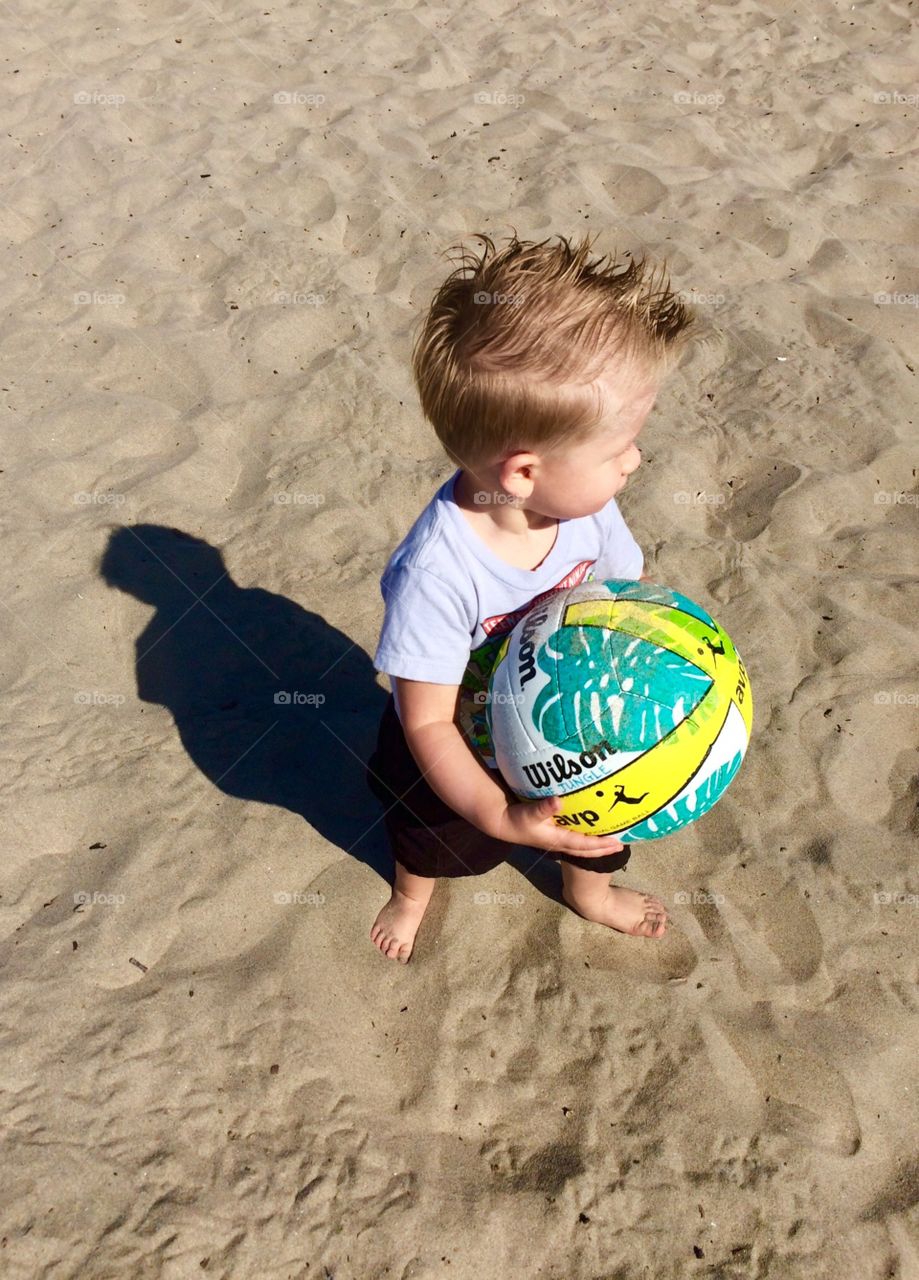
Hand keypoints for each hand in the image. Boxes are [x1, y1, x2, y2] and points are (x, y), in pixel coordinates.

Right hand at [495, 794, 625, 856]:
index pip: (584, 845)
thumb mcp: (530, 813)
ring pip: (581, 849)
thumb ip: (544, 807)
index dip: (601, 844)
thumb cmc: (517, 818)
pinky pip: (575, 842)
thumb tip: (558, 801)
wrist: (503, 823)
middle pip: (586, 851)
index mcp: (558, 839)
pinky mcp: (553, 836)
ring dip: (597, 847)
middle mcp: (560, 843)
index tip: (616, 843)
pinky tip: (592, 835)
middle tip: (621, 846)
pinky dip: (587, 842)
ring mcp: (557, 841)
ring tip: (611, 843)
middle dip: (604, 850)